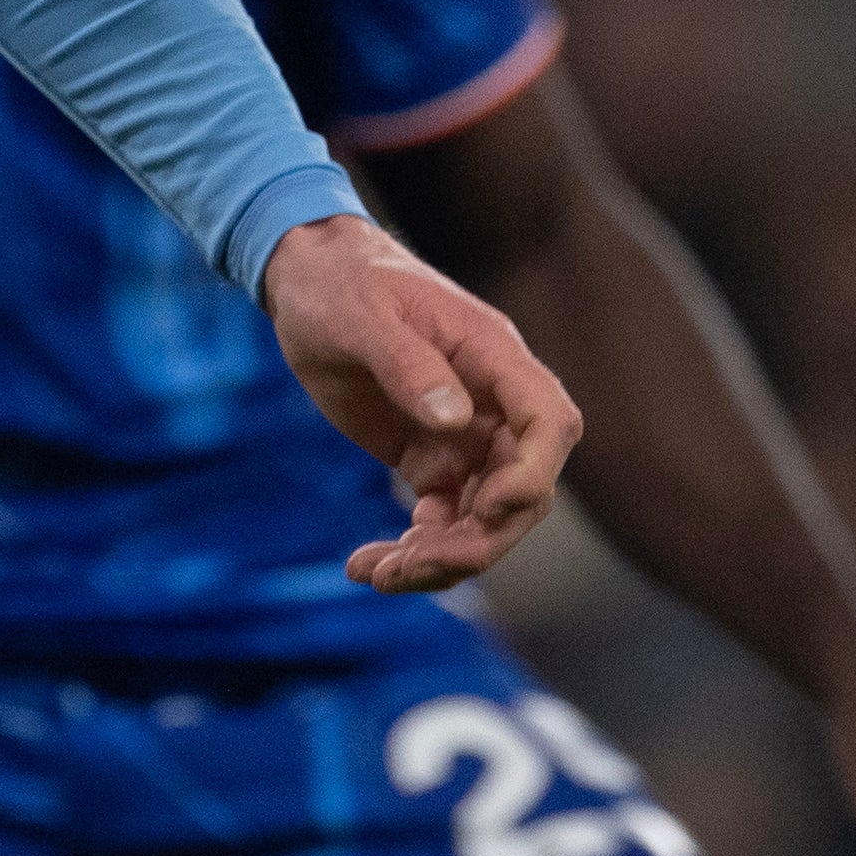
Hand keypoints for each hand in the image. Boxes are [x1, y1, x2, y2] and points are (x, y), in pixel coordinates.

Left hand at [261, 214, 581, 591]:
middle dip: (478, 539)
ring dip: (442, 559)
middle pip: (521, 491)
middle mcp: (490, 404)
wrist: (306, 279)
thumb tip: (455, 420)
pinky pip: (441, 519)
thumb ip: (407, 363)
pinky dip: (414, 550)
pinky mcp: (429, 459)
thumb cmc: (339, 285)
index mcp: (492, 357)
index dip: (535, 473)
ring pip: (481, 519)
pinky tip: (366, 567)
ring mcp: (464, 436)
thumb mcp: (362, 316)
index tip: (487, 507)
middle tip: (413, 565)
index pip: (549, 422)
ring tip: (378, 575)